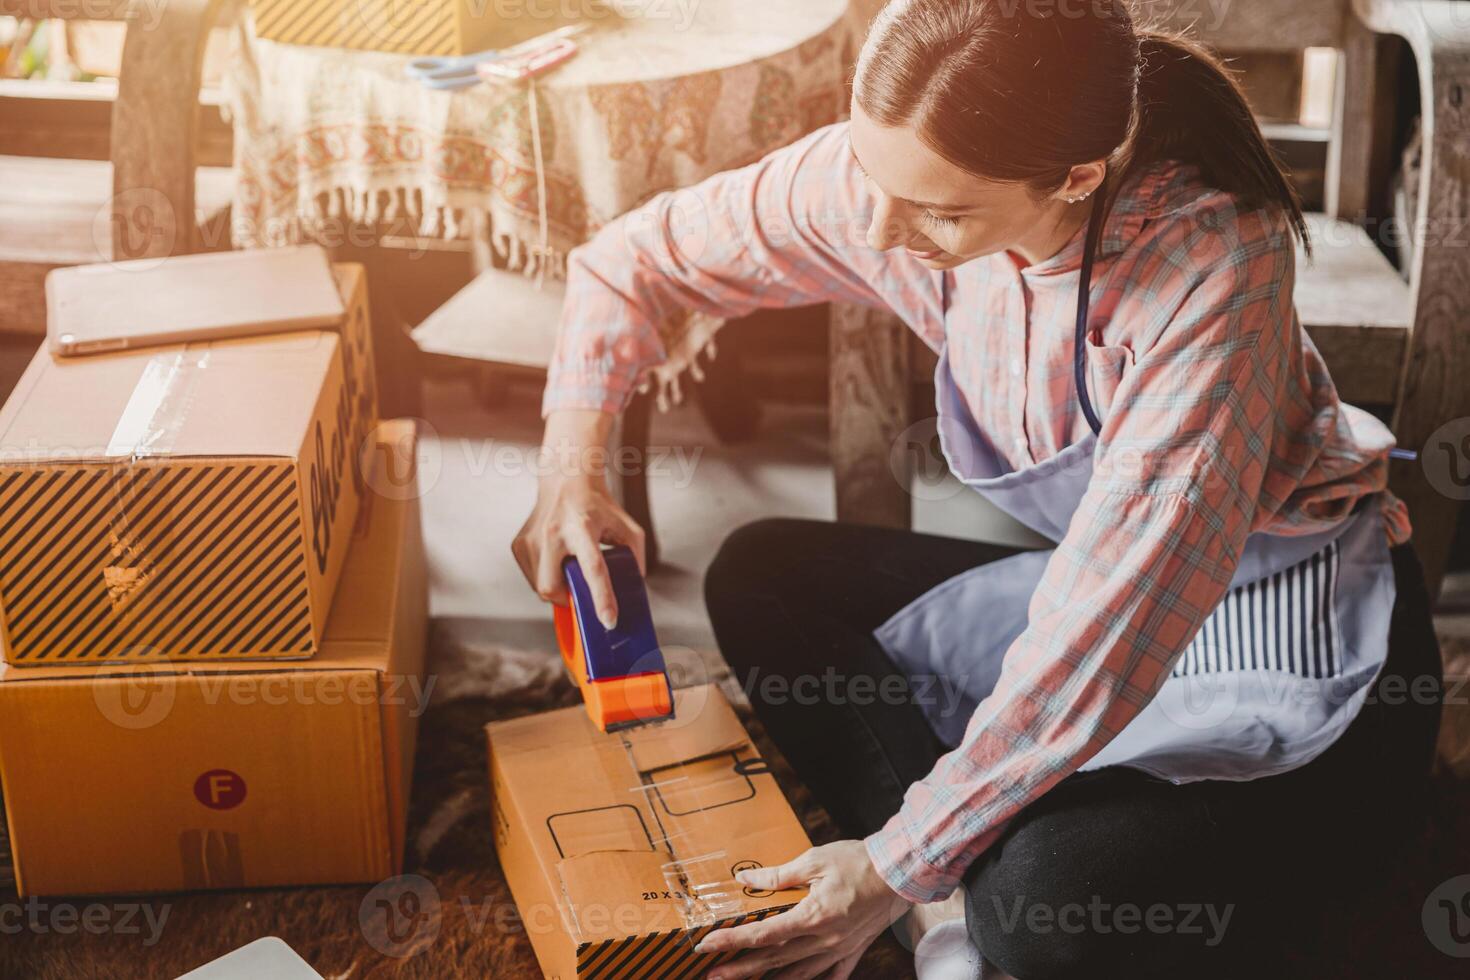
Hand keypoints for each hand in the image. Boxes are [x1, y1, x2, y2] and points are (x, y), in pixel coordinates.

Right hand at [512, 411, 645, 628]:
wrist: (566, 480)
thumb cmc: (599, 506)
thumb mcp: (626, 527)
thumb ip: (635, 557)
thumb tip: (632, 589)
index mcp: (583, 527)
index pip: (593, 568)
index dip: (602, 597)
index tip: (609, 621)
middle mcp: (552, 533)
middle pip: (553, 587)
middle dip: (567, 598)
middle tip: (579, 589)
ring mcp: (531, 539)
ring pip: (541, 587)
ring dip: (557, 587)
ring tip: (568, 566)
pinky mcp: (519, 545)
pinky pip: (532, 578)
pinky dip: (547, 578)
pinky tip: (556, 560)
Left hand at [696, 841, 910, 979]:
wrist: (899, 872)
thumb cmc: (858, 862)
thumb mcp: (814, 861)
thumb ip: (778, 876)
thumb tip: (747, 879)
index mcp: (812, 916)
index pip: (763, 934)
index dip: (732, 941)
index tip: (708, 944)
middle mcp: (824, 939)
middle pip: (774, 960)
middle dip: (741, 968)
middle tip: (712, 974)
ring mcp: (840, 949)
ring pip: (799, 973)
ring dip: (769, 979)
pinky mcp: (854, 949)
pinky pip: (833, 975)